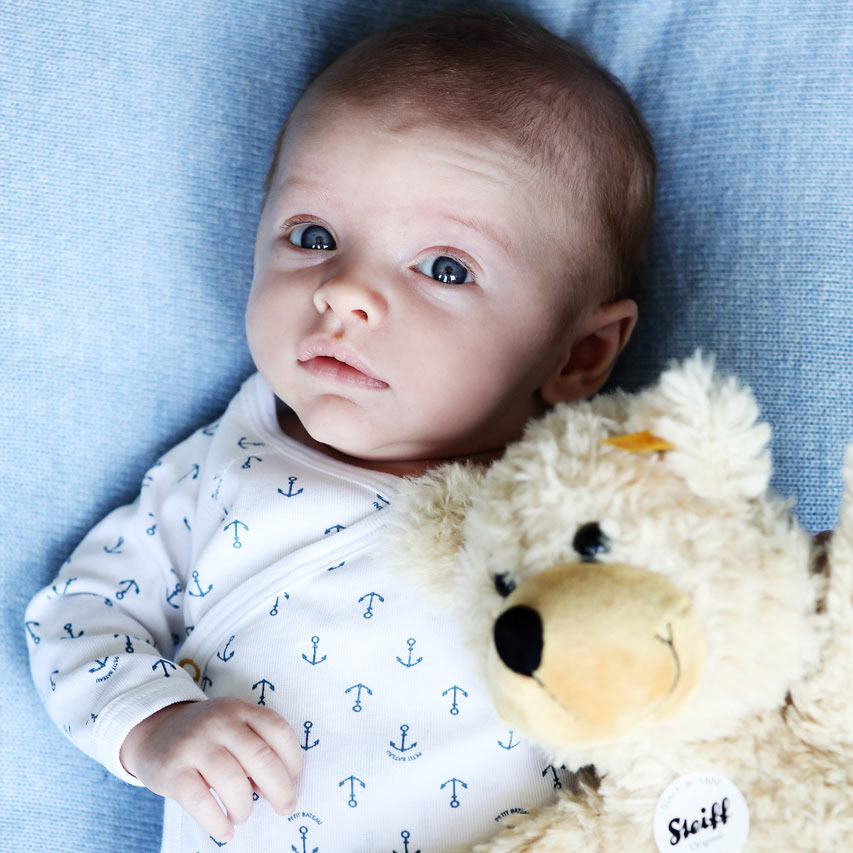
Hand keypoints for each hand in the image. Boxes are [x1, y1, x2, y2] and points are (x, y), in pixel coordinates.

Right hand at [120, 698, 301, 842]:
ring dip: (245, 807)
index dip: (292, 758)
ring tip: (243, 815)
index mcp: (240, 710)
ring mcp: (194, 745)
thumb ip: (255, 748)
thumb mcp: (233, 728)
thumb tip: (278, 788)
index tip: (294, 778)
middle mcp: (219, 722)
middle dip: (279, 789)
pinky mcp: (173, 771)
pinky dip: (218, 822)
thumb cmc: (207, 737)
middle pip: (260, 757)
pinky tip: (226, 831)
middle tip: (286, 808)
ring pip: (233, 781)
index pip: (277, 730)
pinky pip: (201, 801)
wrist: (156, 731)